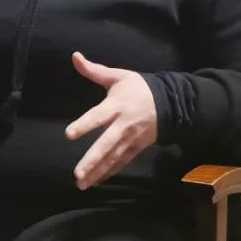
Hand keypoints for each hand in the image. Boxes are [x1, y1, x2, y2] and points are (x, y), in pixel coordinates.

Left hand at [65, 52, 157, 189]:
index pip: (97, 117)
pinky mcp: (136, 148)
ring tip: (82, 184)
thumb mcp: (118, 76)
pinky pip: (121, 162)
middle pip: (106, 145)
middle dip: (92, 160)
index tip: (69, 134)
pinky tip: (96, 181)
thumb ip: (94, 70)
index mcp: (116, 106)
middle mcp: (122, 126)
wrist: (171, 102)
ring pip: (113, 158)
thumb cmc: (139, 88)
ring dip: (97, 172)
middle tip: (78, 173)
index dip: (83, 125)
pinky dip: (109, 172)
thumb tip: (75, 56)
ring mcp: (130, 139)